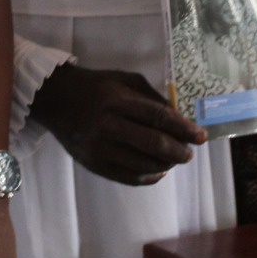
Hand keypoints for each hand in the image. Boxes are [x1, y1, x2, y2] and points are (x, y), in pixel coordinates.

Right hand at [31, 63, 203, 184]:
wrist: (56, 100)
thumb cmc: (96, 87)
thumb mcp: (125, 80)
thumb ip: (152, 97)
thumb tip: (179, 119)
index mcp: (118, 101)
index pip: (159, 118)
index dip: (184, 129)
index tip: (201, 136)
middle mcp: (108, 125)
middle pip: (153, 144)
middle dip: (178, 151)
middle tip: (189, 153)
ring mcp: (99, 148)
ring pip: (142, 164)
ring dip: (165, 165)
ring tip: (174, 160)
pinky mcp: (92, 163)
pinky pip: (127, 177)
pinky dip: (147, 177)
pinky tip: (158, 171)